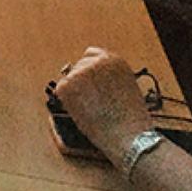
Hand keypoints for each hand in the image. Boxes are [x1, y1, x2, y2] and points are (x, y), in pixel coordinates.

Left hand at [53, 47, 154, 162]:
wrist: (129, 135)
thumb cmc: (130, 119)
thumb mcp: (125, 87)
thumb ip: (107, 77)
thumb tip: (85, 75)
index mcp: (114, 60)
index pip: (91, 55)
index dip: (89, 71)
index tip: (90, 83)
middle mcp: (96, 61)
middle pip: (77, 67)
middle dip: (81, 84)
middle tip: (93, 103)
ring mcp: (80, 71)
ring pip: (69, 80)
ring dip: (75, 93)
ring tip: (93, 110)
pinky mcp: (67, 85)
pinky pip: (61, 91)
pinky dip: (67, 102)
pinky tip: (84, 112)